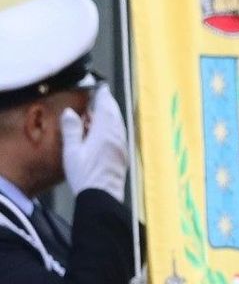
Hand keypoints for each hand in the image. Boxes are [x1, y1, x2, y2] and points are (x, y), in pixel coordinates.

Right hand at [61, 84, 127, 201]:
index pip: (105, 106)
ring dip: (109, 115)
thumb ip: (72, 129)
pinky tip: (103, 131)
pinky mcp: (123, 154)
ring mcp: (122, 145)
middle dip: (106, 103)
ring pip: (118, 123)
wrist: (102, 196)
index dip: (102, 94)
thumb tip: (70, 112)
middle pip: (114, 113)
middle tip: (98, 97)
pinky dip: (112, 127)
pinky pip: (119, 134)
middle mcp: (117, 136)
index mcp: (105, 132)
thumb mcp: (72, 151)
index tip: (99, 87)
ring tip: (97, 113)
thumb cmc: (86, 175)